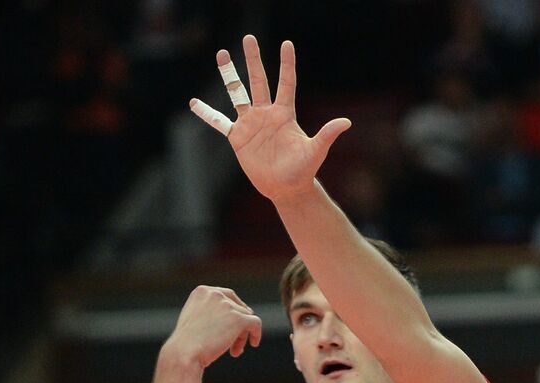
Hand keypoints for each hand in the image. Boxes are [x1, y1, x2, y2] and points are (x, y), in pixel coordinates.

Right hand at [162, 285, 261, 368]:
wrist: (185, 352)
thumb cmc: (188, 342)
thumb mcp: (197, 319)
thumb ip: (213, 312)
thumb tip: (241, 313)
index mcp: (202, 291)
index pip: (227, 295)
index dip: (235, 309)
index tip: (237, 322)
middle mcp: (215, 294)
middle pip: (238, 308)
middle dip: (237, 326)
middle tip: (233, 343)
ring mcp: (228, 305)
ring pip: (246, 318)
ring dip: (241, 335)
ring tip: (234, 351)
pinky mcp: (239, 318)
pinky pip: (256, 323)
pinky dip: (257, 333)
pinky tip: (254, 343)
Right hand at [189, 35, 350, 202]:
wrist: (286, 188)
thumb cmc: (303, 170)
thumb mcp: (315, 151)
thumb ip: (327, 135)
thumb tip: (346, 122)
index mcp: (285, 114)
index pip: (286, 83)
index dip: (287, 64)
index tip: (287, 44)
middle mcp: (266, 114)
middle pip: (258, 81)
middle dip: (253, 60)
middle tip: (249, 38)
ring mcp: (250, 123)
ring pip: (237, 93)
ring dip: (228, 74)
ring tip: (222, 54)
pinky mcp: (238, 137)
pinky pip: (219, 122)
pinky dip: (207, 114)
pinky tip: (194, 103)